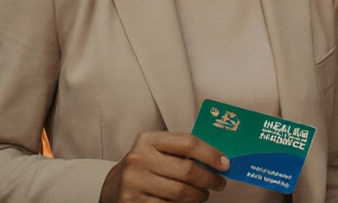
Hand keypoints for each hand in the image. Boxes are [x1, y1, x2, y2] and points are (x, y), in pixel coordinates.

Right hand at [99, 131, 228, 202]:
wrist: (112, 189)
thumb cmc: (144, 168)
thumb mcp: (156, 152)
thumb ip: (181, 152)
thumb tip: (218, 160)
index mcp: (148, 140)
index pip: (188, 143)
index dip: (211, 154)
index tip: (225, 164)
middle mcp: (139, 159)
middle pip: (187, 171)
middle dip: (209, 179)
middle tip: (218, 184)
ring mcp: (134, 183)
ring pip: (181, 193)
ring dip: (198, 197)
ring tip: (202, 195)